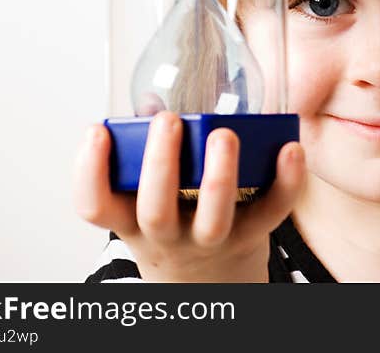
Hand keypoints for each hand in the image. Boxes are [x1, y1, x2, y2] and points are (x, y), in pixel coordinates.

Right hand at [73, 111, 305, 281]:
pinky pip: (272, 211)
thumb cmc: (177, 220)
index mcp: (132, 219)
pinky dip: (286, 181)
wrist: (211, 281)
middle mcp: (167, 235)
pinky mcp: (253, 236)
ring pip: (213, 219)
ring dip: (218, 175)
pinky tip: (290, 148)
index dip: (89, 171)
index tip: (97, 129)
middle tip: (167, 121)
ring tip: (223, 134)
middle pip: (156, 211)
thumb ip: (148, 150)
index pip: (96, 207)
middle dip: (159, 165)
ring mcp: (211, 240)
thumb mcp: (148, 197)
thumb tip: (149, 99)